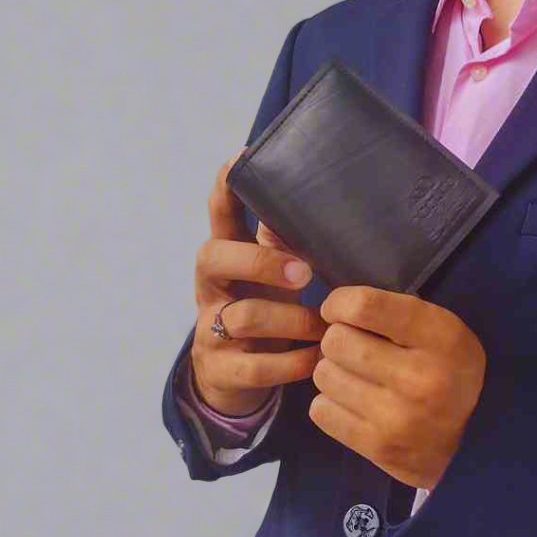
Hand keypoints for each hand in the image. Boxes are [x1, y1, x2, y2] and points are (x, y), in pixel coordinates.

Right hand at [189, 148, 328, 416]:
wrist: (232, 377)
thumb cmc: (263, 308)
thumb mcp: (270, 274)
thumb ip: (283, 243)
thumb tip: (314, 209)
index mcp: (227, 256)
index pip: (219, 215)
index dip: (225, 188)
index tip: (239, 158)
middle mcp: (212, 286)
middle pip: (215, 257)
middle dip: (261, 261)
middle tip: (305, 273)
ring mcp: (210, 329)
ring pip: (245, 316)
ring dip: (294, 321)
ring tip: (326, 325)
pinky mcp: (219, 370)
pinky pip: (257, 367)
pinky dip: (293, 363)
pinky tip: (317, 358)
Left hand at [310, 285, 486, 490]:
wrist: (467, 441)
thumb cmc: (448, 369)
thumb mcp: (442, 328)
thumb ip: (395, 311)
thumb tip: (336, 307)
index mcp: (440, 337)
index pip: (366, 307)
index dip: (340, 303)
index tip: (338, 309)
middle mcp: (419, 378)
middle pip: (337, 341)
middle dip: (337, 338)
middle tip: (351, 346)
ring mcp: (396, 417)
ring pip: (324, 375)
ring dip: (333, 371)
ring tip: (355, 376)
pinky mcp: (377, 446)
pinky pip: (321, 410)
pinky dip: (330, 403)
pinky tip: (353, 402)